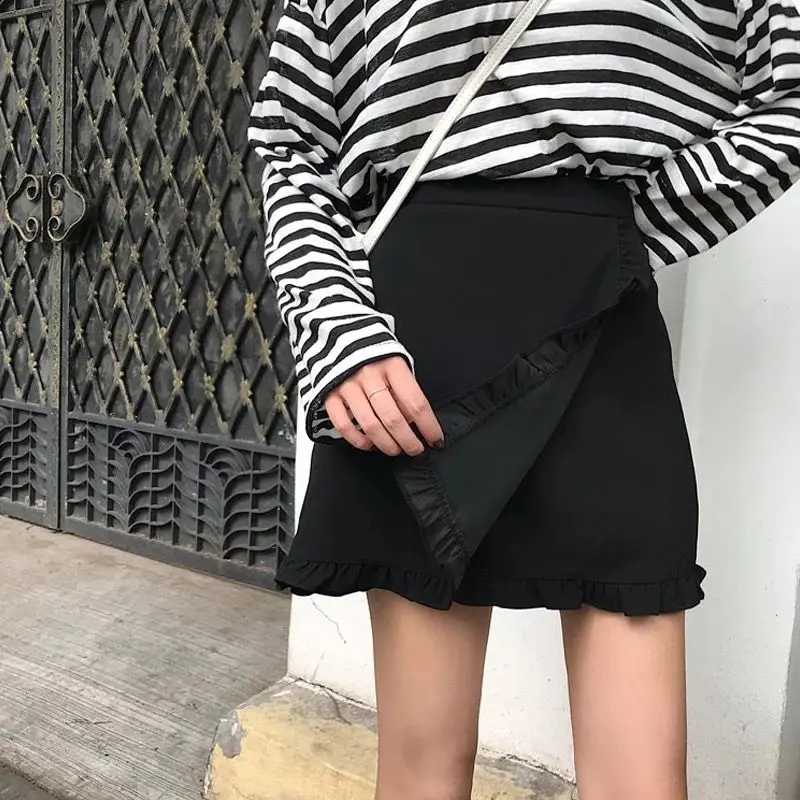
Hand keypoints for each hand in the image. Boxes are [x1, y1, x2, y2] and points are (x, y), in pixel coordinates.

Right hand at [324, 356, 443, 455]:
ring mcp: (348, 386)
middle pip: (393, 418)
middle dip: (409, 441)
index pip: (416, 402)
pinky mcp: (331, 395)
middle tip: (416, 450)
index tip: (436, 440)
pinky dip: (358, 440)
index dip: (428, 426)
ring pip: (370, 425)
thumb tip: (414, 422)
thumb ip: (406, 390)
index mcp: (392, 366)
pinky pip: (344, 425)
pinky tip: (370, 444)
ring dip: (386, 444)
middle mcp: (370, 375)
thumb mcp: (397, 365)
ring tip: (396, 449)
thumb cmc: (376, 356)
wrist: (342, 337)